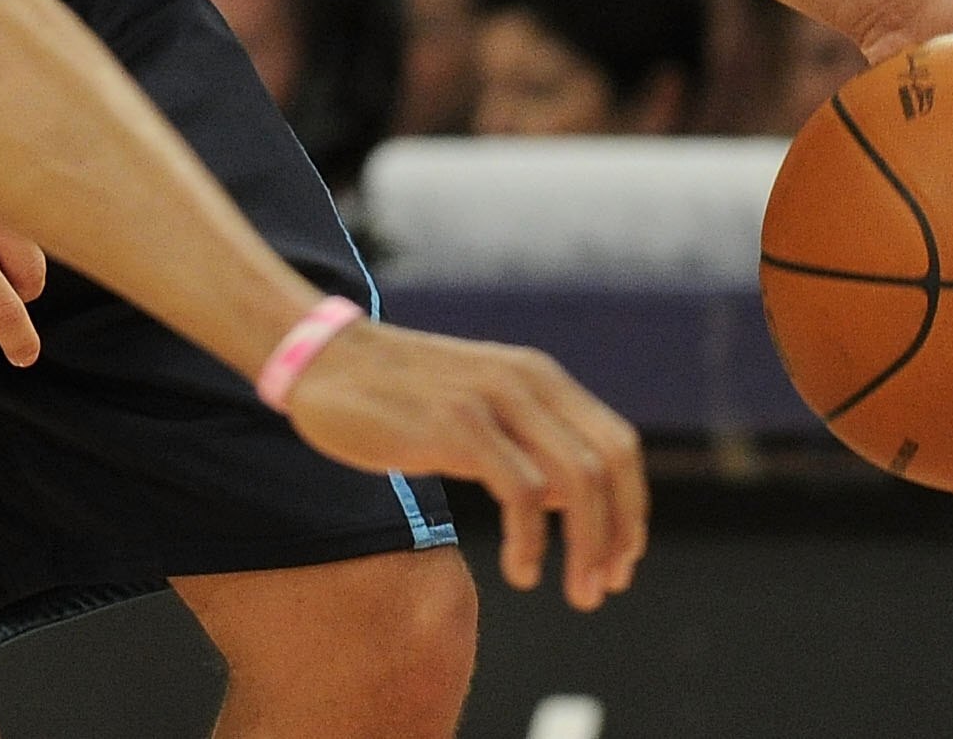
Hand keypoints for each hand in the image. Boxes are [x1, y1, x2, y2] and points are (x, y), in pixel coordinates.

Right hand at [284, 322, 646, 612]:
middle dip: (618, 535)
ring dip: (587, 548)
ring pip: (577, 482)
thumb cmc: (395, 395)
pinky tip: (523, 571)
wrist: (322, 360)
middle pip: (609, 465)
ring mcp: (492, 400)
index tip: (621, 560)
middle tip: (604, 587)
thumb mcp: (475, 408)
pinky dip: (534, 541)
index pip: (617, 445)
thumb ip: (523, 440)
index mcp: (538, 376)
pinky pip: (523, 492)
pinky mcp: (457, 424)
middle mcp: (526, 381)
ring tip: (576, 592)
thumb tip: (568, 499)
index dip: (631, 509)